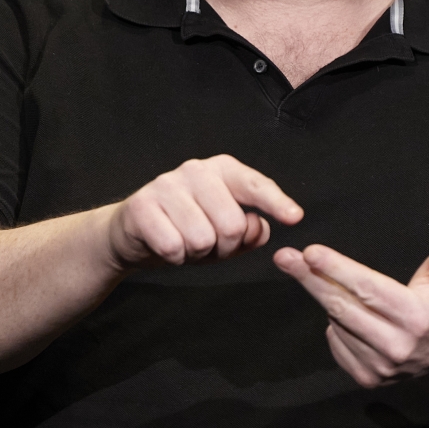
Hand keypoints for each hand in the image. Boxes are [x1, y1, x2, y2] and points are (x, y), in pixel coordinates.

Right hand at [106, 155, 302, 271]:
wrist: (134, 232)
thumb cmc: (187, 228)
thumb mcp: (225, 231)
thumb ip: (250, 231)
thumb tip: (258, 228)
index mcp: (222, 170)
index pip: (254, 185)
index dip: (276, 202)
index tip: (295, 217)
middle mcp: (196, 170)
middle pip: (232, 225)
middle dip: (224, 247)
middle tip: (207, 244)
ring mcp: (167, 184)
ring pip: (203, 239)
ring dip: (196, 254)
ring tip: (185, 242)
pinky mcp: (142, 205)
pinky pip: (174, 247)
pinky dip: (174, 257)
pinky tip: (166, 245)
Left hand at [274, 228, 428, 386]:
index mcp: (416, 317)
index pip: (368, 289)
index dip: (337, 269)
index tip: (310, 251)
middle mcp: (397, 346)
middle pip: (343, 306)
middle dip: (310, 279)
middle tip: (284, 257)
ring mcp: (381, 367)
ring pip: (337, 323)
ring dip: (324, 296)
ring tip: (314, 274)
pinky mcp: (368, 378)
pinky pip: (337, 342)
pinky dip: (335, 323)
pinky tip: (343, 310)